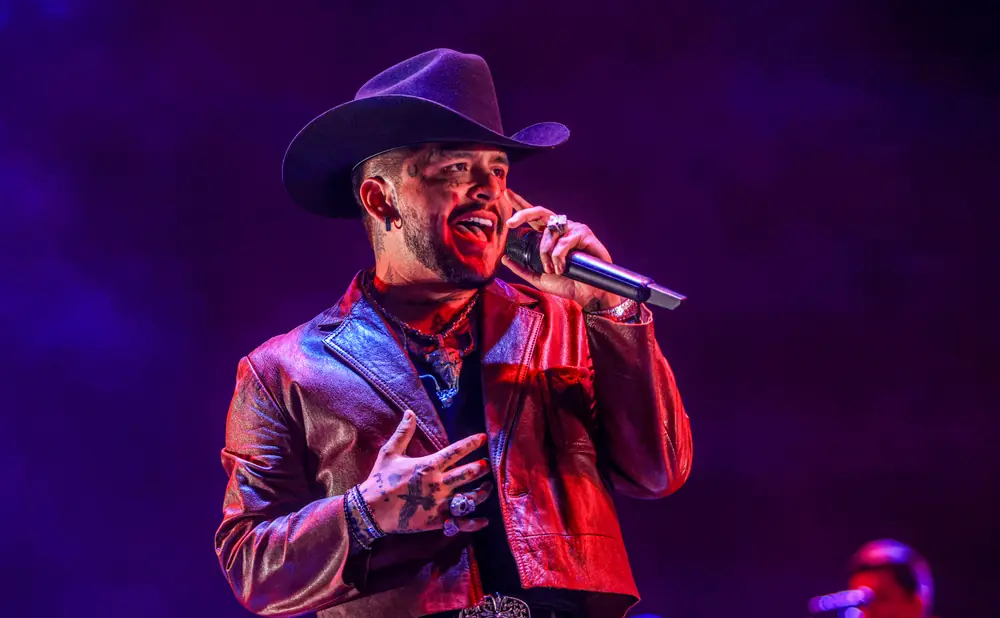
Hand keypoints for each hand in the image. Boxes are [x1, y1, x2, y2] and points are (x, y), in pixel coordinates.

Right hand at [359, 411, 492, 534]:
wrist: (371, 510)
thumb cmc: (380, 480)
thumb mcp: (390, 453)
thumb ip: (403, 433)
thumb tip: (409, 412)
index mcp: (428, 465)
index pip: (455, 451)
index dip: (471, 443)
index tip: (483, 438)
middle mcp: (437, 484)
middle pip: (467, 474)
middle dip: (481, 468)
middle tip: (488, 465)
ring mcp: (438, 503)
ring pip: (468, 498)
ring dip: (482, 492)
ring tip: (489, 487)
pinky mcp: (436, 521)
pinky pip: (459, 522)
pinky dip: (474, 522)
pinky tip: (484, 520)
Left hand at [501, 189, 623, 310]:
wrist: (587, 293)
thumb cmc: (567, 283)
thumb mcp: (538, 278)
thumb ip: (522, 268)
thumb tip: (504, 258)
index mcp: (549, 235)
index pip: (533, 217)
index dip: (520, 204)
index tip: (507, 194)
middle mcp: (560, 228)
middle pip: (539, 212)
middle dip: (523, 214)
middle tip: (510, 223)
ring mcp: (572, 229)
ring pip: (549, 232)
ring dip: (545, 252)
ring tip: (551, 269)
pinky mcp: (583, 233)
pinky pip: (563, 241)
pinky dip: (559, 256)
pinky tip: (562, 267)